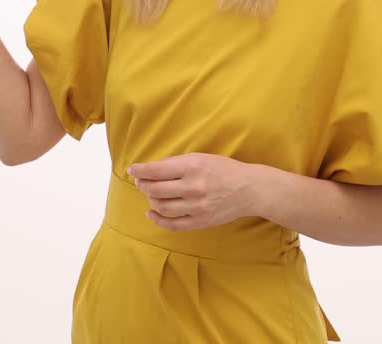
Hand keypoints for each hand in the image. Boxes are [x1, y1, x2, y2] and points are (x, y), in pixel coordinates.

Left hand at [127, 153, 261, 231]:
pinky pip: (172, 225)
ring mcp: (196, 207)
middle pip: (154, 189)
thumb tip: (151, 169)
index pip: (156, 170)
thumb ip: (176, 163)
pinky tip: (152, 213)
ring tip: (151, 194)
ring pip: (161, 207)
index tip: (132, 169)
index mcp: (192, 167)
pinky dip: (157, 219)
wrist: (249, 189)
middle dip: (142, 185)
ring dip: (150, 200)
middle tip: (141, 182)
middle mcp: (193, 187)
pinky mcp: (200, 221)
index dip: (139, 170)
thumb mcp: (201, 157)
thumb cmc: (223, 170)